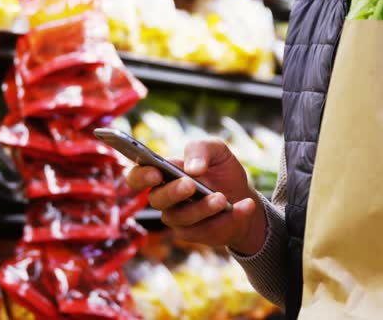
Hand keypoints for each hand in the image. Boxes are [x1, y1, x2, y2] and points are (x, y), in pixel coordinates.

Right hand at [127, 138, 266, 254]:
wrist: (243, 195)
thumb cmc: (221, 170)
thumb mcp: (216, 150)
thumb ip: (201, 149)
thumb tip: (192, 168)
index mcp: (163, 174)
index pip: (137, 177)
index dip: (141, 176)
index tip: (156, 172)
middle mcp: (166, 199)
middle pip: (157, 200)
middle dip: (173, 192)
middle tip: (191, 185)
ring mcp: (180, 220)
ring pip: (183, 218)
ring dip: (203, 207)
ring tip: (222, 197)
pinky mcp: (199, 234)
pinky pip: (210, 230)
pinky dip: (232, 216)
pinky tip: (245, 205)